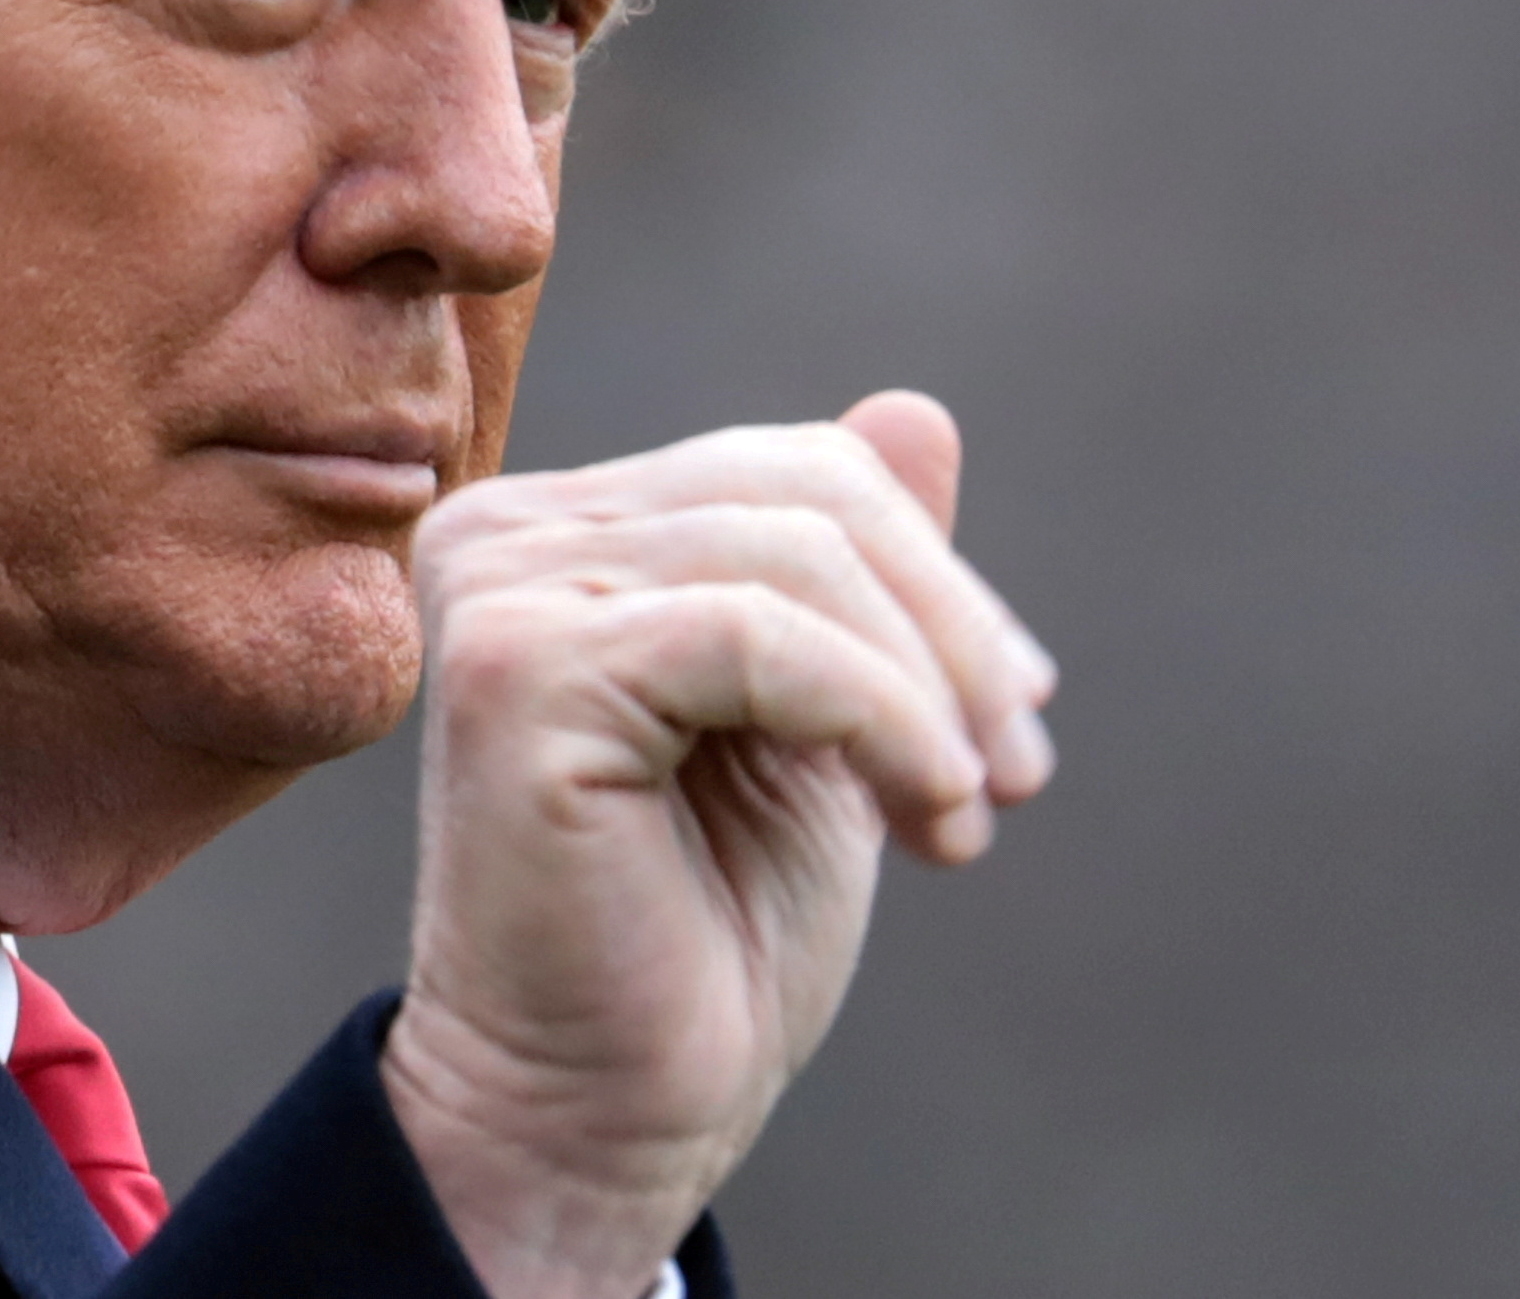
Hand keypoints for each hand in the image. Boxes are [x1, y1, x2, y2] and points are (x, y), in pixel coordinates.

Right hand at [379, 391, 1056, 1298]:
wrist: (610, 1110)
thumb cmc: (709, 929)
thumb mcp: (825, 721)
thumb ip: (853, 568)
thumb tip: (919, 409)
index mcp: (568, 531)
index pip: (796, 469)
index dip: (936, 580)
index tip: (1015, 716)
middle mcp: (510, 534)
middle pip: (807, 493)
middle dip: (951, 631)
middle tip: (1018, 773)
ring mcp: (500, 589)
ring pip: (795, 556)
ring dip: (928, 691)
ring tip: (965, 814)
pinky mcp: (517, 669)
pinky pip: (756, 633)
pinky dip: (879, 717)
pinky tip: (928, 815)